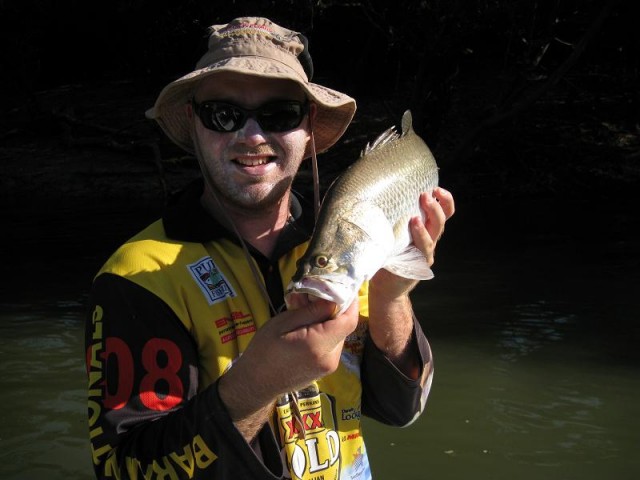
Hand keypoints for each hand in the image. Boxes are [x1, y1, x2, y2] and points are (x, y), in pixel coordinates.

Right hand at [218, 298, 358, 420]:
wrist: (254, 385)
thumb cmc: (263, 351)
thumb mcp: (282, 324)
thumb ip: (310, 312)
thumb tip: (332, 299)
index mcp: (318, 345)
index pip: (349, 321)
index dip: (350, 302)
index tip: (342, 287)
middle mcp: (330, 358)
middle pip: (344, 328)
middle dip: (335, 310)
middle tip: (318, 297)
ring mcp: (328, 367)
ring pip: (338, 336)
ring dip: (328, 322)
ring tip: (308, 313)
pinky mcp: (324, 371)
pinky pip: (331, 346)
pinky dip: (324, 334)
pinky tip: (307, 329)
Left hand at [370, 187, 454, 299]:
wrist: (384, 287)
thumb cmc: (385, 256)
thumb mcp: (391, 234)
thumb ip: (392, 219)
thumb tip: (371, 196)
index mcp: (425, 230)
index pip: (442, 213)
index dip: (444, 200)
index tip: (436, 189)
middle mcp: (428, 240)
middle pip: (440, 221)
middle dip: (435, 206)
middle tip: (425, 194)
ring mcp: (424, 253)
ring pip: (433, 235)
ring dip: (427, 221)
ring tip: (416, 214)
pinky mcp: (418, 265)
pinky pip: (422, 249)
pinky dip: (419, 237)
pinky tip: (414, 226)